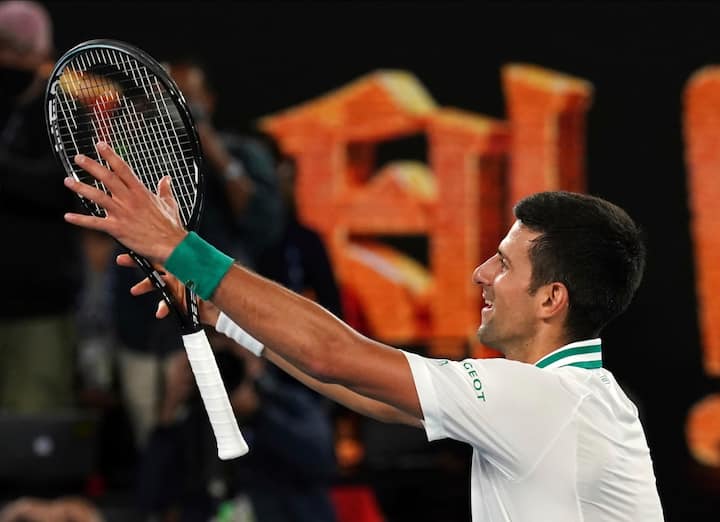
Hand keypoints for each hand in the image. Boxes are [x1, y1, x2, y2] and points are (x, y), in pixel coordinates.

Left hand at [63, 141, 186, 263]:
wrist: (171, 245)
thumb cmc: (171, 226)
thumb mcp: (170, 203)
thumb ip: (165, 189)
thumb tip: (166, 179)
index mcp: (141, 192)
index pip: (123, 169)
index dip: (111, 156)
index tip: (100, 145)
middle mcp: (130, 200)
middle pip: (108, 178)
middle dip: (92, 166)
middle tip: (79, 158)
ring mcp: (123, 214)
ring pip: (98, 197)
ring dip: (81, 188)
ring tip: (68, 181)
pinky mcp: (118, 229)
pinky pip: (96, 223)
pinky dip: (81, 220)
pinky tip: (68, 217)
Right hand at [117, 253, 220, 324]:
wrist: (222, 304)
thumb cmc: (213, 284)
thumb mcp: (198, 270)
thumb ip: (187, 261)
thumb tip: (178, 247)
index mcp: (180, 264)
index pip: (160, 253)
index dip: (146, 249)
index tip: (133, 239)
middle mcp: (176, 275)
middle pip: (153, 266)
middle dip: (136, 264)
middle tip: (121, 259)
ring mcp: (175, 289)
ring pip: (156, 287)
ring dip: (144, 287)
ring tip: (135, 290)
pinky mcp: (178, 303)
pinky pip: (167, 306)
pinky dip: (163, 309)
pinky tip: (160, 312)